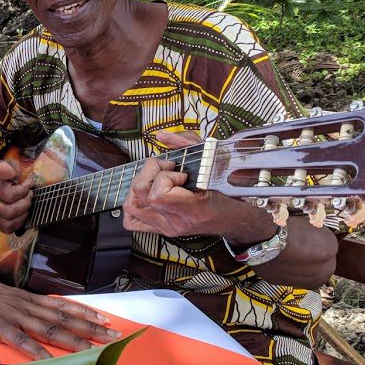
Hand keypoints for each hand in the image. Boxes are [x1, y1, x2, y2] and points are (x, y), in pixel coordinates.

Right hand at [0, 159, 32, 233]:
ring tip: (26, 202)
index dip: (25, 189)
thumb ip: (9, 166)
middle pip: (9, 211)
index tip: (29, 182)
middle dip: (25, 203)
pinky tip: (21, 211)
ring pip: (9, 222)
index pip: (9, 194)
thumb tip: (13, 173)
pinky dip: (19, 222)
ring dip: (23, 213)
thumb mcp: (2, 164)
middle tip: (29, 194)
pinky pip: (8, 228)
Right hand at [0, 272, 120, 359]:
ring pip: (50, 329)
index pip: (60, 304)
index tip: (104, 318)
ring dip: (75, 339)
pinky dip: (40, 352)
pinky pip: (23, 342)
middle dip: (90, 327)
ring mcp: (12, 316)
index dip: (84, 311)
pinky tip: (54, 361)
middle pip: (63, 317)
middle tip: (113, 335)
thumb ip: (13, 303)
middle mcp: (23, 304)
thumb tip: (27, 311)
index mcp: (23, 297)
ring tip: (95, 348)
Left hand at [121, 131, 267, 238]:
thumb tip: (161, 136)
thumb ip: (186, 145)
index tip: (179, 172)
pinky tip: (146, 194)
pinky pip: (132, 221)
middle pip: (140, 196)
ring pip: (131, 206)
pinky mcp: (160, 229)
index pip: (159, 196)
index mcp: (193, 209)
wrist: (233, 219)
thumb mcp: (214, 162)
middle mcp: (176, 222)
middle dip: (149, 174)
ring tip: (156, 179)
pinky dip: (133, 204)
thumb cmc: (228, 192)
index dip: (164, 177)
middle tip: (166, 170)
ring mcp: (166, 227)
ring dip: (139, 186)